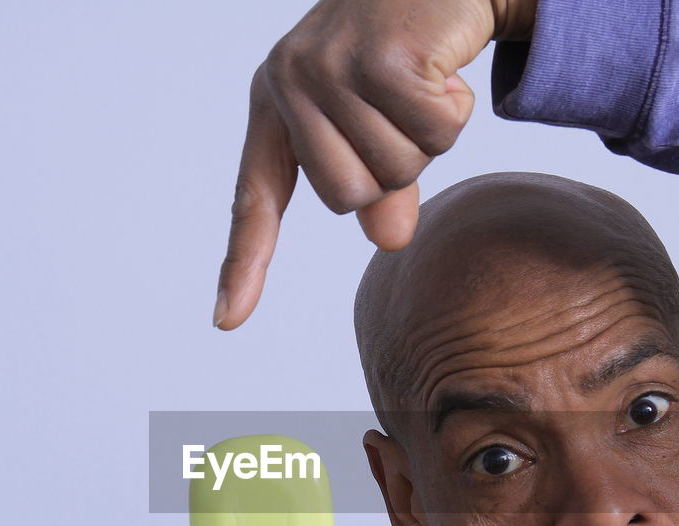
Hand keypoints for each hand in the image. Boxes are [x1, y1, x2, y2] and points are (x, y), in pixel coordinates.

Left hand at [213, 0, 536, 328]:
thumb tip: (387, 242)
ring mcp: (328, 68)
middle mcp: (288, 85)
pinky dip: (454, 109)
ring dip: (428, 138)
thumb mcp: (378, 124)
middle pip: (346, 198)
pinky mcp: (379, 57)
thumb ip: (379, 189)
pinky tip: (443, 68)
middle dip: (394, 172)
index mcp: (274, 106)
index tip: (225, 321)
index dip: (243, 263)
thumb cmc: (403, 51)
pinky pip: (431, 133)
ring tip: (424, 83)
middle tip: (404, 112)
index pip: (253, 201)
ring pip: (394, 168)